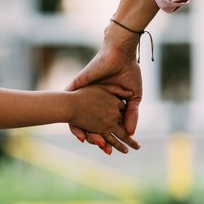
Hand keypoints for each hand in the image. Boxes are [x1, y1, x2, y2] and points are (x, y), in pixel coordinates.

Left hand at [67, 30, 142, 153]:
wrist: (120, 54)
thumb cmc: (129, 72)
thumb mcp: (133, 97)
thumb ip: (132, 114)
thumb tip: (131, 133)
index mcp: (107, 102)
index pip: (104, 123)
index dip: (108, 135)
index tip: (111, 149)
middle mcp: (94, 100)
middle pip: (90, 122)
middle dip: (94, 135)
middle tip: (99, 146)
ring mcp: (85, 93)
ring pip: (77, 115)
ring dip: (81, 128)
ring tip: (85, 139)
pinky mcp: (78, 85)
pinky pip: (70, 101)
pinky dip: (70, 113)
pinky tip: (72, 125)